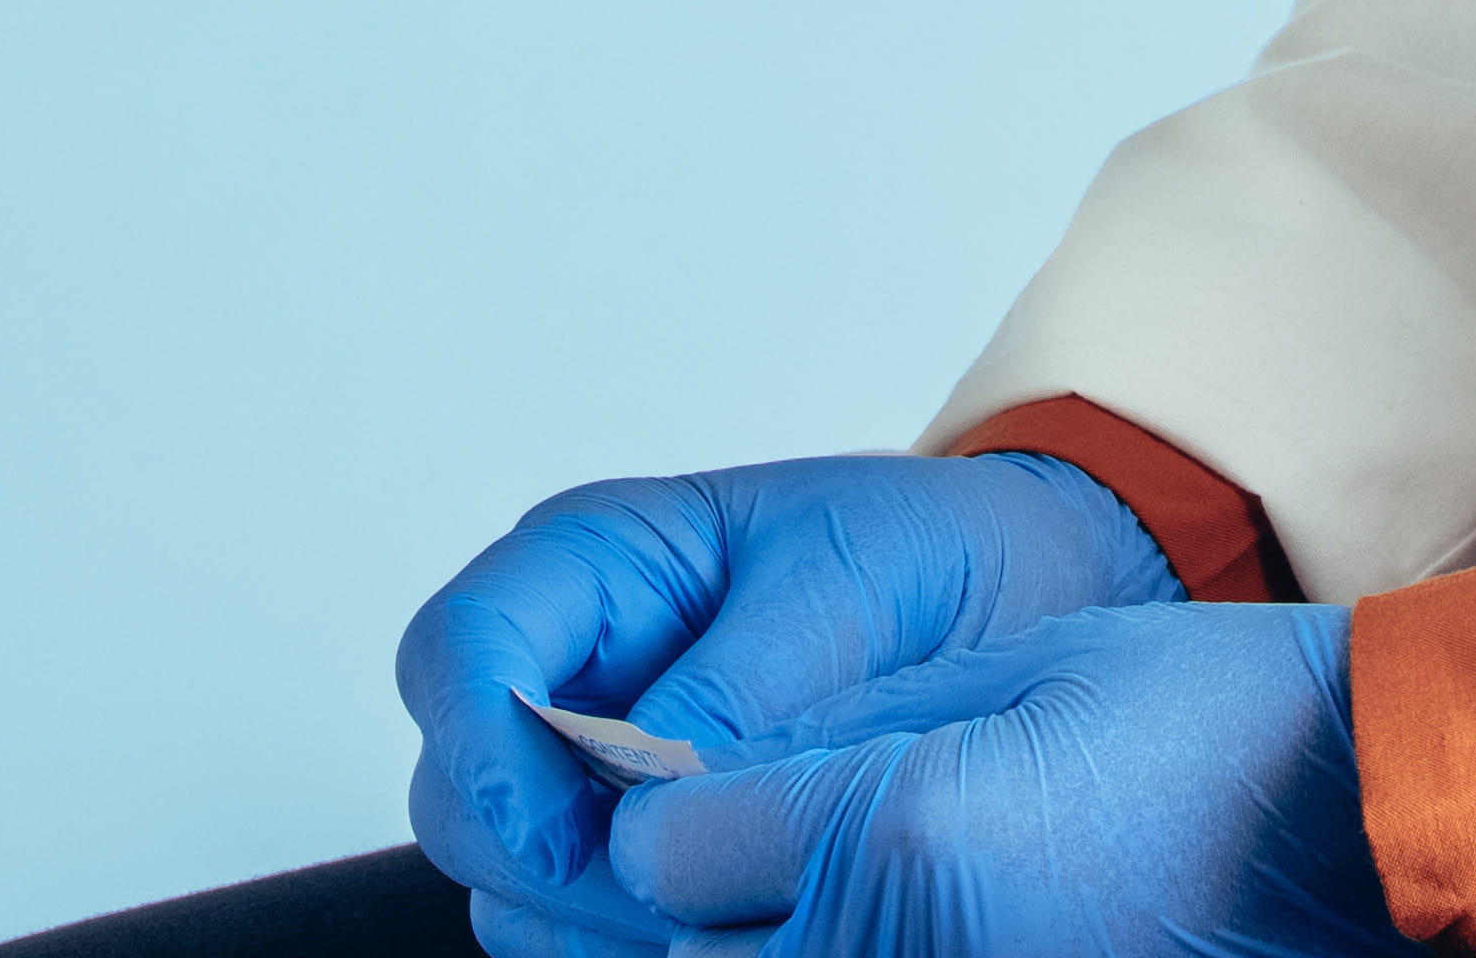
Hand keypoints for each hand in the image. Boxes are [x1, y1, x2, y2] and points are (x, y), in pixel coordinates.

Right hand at [400, 454, 1170, 951]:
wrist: (1015, 598)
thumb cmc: (922, 557)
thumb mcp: (851, 579)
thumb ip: (746, 676)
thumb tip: (654, 769)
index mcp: (593, 565)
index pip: (459, 649)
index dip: (485, 745)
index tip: (567, 831)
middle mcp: (567, 669)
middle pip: (459, 788)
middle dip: (546, 862)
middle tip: (682, 895)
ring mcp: (591, 773)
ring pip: (507, 883)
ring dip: (594, 921)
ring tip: (734, 910)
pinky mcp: (635, 857)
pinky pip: (576, 933)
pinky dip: (629, 948)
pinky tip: (731, 933)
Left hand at [602, 604, 1385, 957]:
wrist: (1358, 820)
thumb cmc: (1211, 730)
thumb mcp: (1001, 673)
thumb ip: (839, 731)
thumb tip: (716, 770)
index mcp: (894, 828)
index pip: (665, 851)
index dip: (669, 815)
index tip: (694, 799)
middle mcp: (901, 949)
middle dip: (697, 912)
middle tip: (731, 863)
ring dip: (770, 948)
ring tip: (823, 898)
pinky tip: (889, 932)